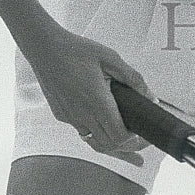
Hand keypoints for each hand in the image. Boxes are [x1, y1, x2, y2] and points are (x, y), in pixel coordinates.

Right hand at [21, 18, 151, 163]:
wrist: (45, 49)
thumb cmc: (77, 50)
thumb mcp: (111, 58)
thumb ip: (132, 78)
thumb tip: (149, 95)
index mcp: (97, 102)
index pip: (119, 136)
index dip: (135, 140)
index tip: (144, 133)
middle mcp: (82, 115)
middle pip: (108, 144)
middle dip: (127, 145)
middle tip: (140, 136)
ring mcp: (70, 118)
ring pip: (93, 141)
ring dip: (110, 141)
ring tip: (124, 133)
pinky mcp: (61, 115)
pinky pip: (81, 130)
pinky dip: (95, 132)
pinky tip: (102, 119)